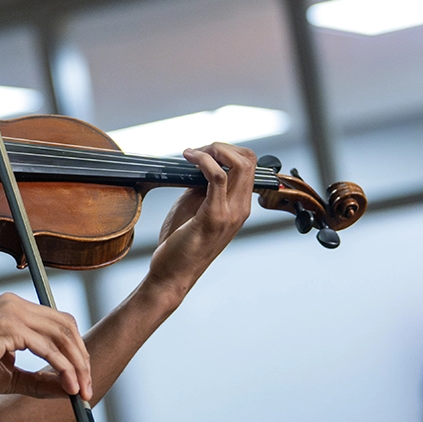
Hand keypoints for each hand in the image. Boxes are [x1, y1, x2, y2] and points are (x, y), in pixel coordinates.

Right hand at [0, 293, 90, 401]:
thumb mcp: (8, 377)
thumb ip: (37, 380)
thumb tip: (70, 388)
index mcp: (12, 310)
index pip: (58, 324)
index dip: (75, 351)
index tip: (82, 380)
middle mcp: (14, 304)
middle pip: (66, 325)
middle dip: (82, 359)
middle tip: (87, 389)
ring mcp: (10, 312)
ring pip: (62, 335)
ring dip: (77, 365)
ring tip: (81, 392)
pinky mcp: (7, 326)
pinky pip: (47, 347)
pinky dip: (62, 368)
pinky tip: (68, 386)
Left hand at [148, 142, 256, 295]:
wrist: (172, 274)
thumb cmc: (179, 244)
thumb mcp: (192, 207)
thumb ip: (201, 187)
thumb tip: (199, 165)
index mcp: (238, 206)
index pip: (250, 165)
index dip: (228, 150)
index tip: (202, 152)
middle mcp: (240, 209)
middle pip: (249, 160)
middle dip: (221, 146)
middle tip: (196, 152)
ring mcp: (230, 213)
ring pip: (240, 164)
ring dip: (213, 150)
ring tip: (191, 153)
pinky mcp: (213, 217)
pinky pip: (218, 178)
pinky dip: (204, 162)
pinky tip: (189, 159)